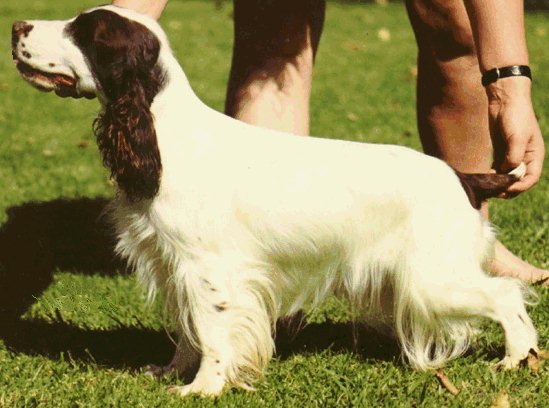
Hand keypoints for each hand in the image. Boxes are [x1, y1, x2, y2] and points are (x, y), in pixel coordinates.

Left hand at [487, 77, 544, 195]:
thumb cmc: (516, 116)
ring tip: (488, 186)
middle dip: (508, 187)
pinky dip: (493, 175)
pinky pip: (498, 168)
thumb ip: (514, 157)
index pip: (531, 178)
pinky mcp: (501, 151)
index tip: (507, 189)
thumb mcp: (517, 137)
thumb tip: (506, 173)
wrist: (505, 100)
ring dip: (499, 183)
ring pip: (507, 175)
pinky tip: (485, 177)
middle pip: (519, 179)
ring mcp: (512, 154)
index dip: (520, 186)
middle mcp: (525, 157)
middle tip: (494, 191)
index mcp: (535, 155)